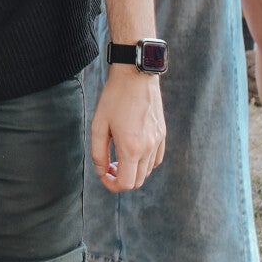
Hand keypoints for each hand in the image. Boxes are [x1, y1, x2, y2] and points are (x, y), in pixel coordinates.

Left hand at [89, 64, 165, 192]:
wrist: (136, 76)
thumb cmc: (114, 98)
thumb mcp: (98, 124)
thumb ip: (98, 152)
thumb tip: (102, 171)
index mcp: (131, 148)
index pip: (126, 183)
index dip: (112, 185)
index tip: (103, 175)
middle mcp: (148, 148)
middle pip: (138, 181)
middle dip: (121, 179)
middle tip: (108, 166)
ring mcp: (158, 141)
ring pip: (147, 171)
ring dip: (132, 171)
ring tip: (119, 157)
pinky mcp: (163, 134)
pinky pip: (156, 159)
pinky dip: (145, 163)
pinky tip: (133, 151)